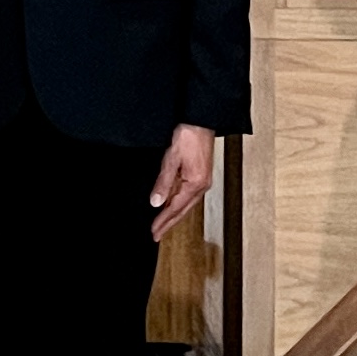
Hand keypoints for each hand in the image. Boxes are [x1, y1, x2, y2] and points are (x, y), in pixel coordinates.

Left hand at [150, 123, 217, 240]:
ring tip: (162, 224)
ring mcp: (203, 180)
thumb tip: (156, 202)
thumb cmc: (189, 136)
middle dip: (169, 223)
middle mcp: (202, 185)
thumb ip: (164, 182)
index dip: (163, 221)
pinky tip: (172, 204)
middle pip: (182, 210)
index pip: (175, 208)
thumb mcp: (171, 159)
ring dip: (174, 215)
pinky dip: (179, 203)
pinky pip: (188, 194)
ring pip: (186, 203)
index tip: (153, 232)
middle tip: (156, 234)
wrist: (201, 121)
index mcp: (195, 184)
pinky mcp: (201, 175)